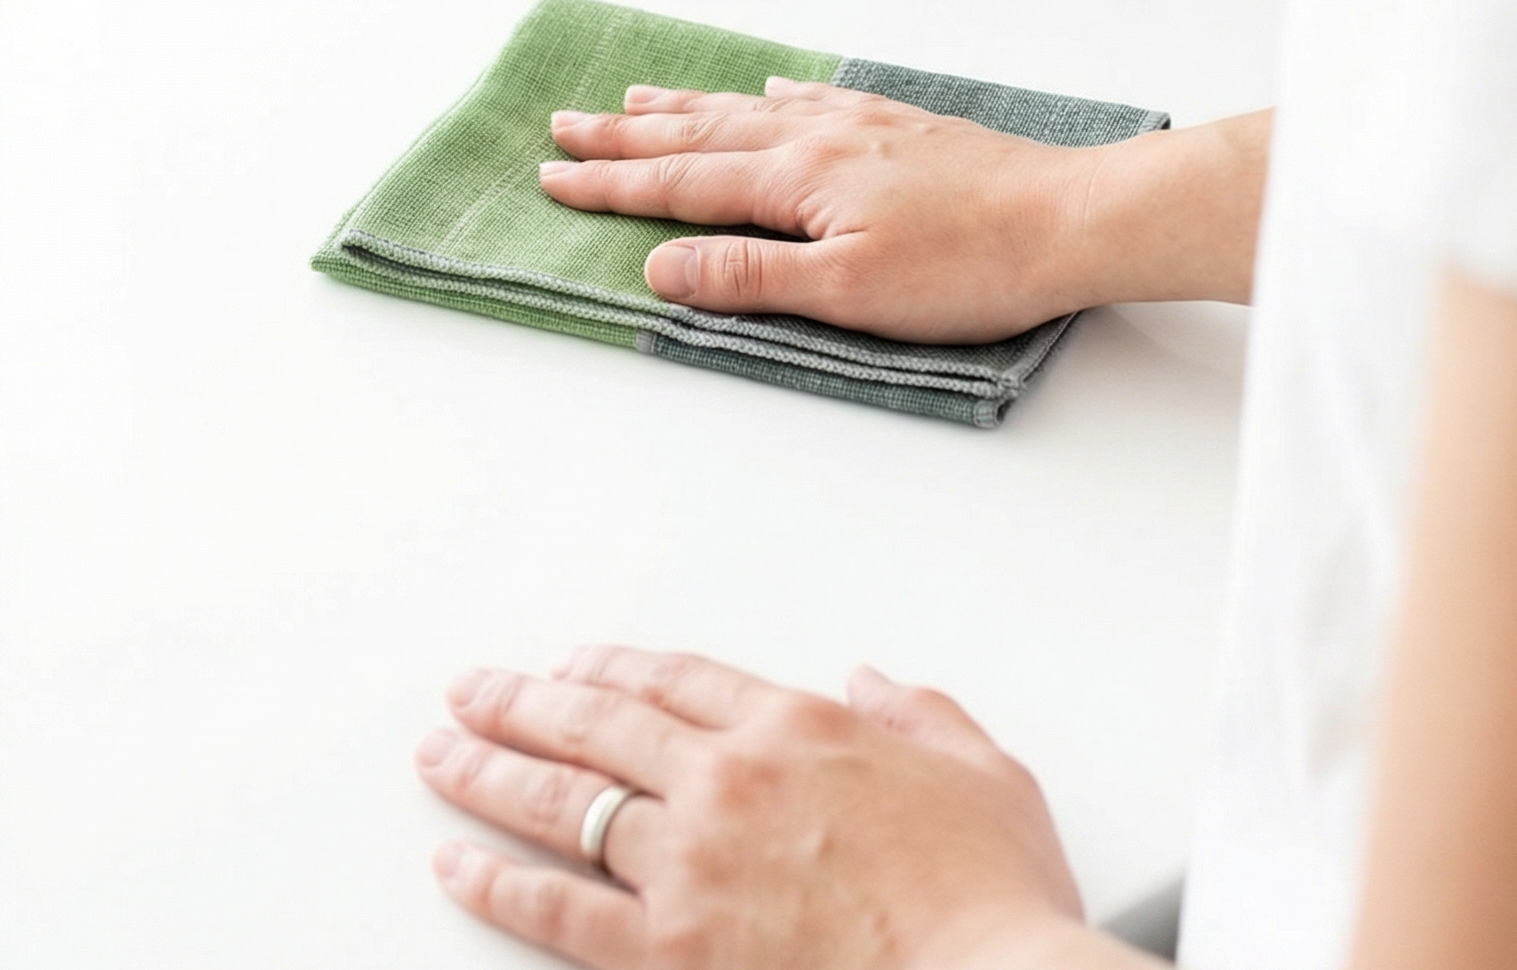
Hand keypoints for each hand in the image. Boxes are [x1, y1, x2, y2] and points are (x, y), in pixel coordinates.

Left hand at [416, 647, 1082, 969]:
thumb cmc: (987, 898)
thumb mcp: (982, 772)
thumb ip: (920, 712)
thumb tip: (878, 681)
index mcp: (795, 727)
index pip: (676, 678)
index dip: (615, 667)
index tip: (576, 664)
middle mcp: (728, 779)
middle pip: (598, 722)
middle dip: (523, 701)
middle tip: (473, 690)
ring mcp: (691, 863)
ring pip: (563, 801)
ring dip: (490, 772)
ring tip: (441, 754)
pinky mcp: (671, 949)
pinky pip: (558, 909)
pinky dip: (499, 883)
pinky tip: (457, 864)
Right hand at [540, 80, 1085, 341]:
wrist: (1070, 219)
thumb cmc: (968, 267)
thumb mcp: (847, 292)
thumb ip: (749, 276)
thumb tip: (659, 264)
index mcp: (798, 178)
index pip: (682, 184)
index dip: (612, 185)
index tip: (552, 176)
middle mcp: (819, 137)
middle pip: (701, 133)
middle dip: (626, 136)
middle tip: (564, 124)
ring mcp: (863, 126)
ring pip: (751, 108)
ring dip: (686, 106)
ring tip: (635, 98)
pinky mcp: (904, 127)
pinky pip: (817, 98)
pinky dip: (776, 93)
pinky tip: (769, 87)